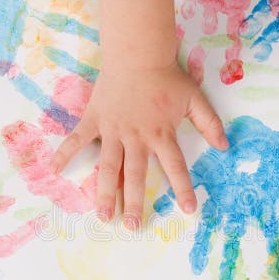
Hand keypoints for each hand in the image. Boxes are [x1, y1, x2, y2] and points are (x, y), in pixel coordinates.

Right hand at [51, 61, 228, 228]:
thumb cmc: (167, 76)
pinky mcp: (95, 119)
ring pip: (108, 166)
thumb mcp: (195, 99)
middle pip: (135, 175)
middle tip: (131, 226)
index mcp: (161, 134)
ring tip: (103, 215)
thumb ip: (209, 123)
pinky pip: (78, 139)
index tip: (187, 210)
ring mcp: (114, 130)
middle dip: (134, 202)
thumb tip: (225, 146)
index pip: (175, 167)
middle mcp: (137, 137)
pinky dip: (65, 153)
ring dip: (104, 192)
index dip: (182, 189)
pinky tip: (54, 170)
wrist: (138, 53)